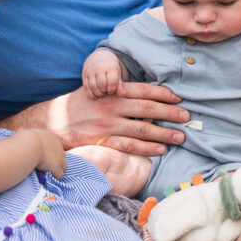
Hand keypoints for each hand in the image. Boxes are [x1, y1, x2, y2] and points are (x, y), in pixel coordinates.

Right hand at [8, 84, 187, 155]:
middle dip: (170, 113)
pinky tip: (161, 150)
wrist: (54, 121)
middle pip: (147, 109)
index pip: (143, 91)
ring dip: (164, 133)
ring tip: (181, 137)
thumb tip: (142, 92)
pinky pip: (130, 146)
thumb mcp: (97, 90)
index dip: (163, 94)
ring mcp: (108, 125)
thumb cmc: (80, 104)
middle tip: (187, 116)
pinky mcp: (104, 141)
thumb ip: (118, 90)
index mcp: (113, 92)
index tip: (179, 98)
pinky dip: (147, 148)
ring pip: (142, 129)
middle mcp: (113, 107)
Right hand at [25, 128, 67, 178]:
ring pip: (64, 165)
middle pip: (61, 154)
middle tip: (49, 165)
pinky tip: (52, 179)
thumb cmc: (25, 140)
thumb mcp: (26, 134)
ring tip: (53, 174)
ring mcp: (59, 157)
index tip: (45, 155)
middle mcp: (58, 146)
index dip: (50, 151)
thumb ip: (25, 134)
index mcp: (51, 137)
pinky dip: (56, 177)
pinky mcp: (57, 167)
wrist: (30, 146)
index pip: (54, 144)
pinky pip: (59, 174)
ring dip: (59, 169)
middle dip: (56, 160)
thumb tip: (20, 131)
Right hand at [82, 51, 125, 99]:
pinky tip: (95, 96)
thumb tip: (123, 95)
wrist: (99, 59)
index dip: (112, 89)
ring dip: (98, 93)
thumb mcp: (117, 74)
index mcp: (110, 67)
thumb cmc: (110, 69)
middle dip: (105, 91)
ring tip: (102, 93)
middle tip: (106, 91)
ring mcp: (90, 71)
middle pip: (102, 84)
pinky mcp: (84, 76)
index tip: (112, 90)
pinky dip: (91, 94)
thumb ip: (120, 85)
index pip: (111, 82)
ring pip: (93, 87)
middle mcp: (99, 68)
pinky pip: (86, 87)